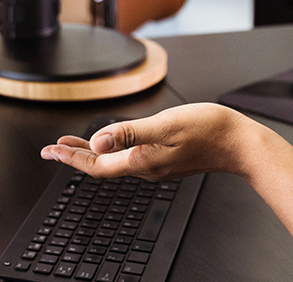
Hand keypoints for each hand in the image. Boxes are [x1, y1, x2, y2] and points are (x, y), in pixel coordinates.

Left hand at [40, 103, 259, 180]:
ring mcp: (157, 166)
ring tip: (74, 144)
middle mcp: (147, 168)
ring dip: (92, 153)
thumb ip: (129, 132)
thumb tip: (97, 141)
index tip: (51, 150)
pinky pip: (130, 158)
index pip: (97, 164)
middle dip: (75, 156)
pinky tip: (113, 143)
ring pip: (115, 162)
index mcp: (142, 161)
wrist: (241, 143)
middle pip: (102, 165)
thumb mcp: (165, 124)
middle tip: (52, 149)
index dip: (71, 157)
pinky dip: (113, 150)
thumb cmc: (209, 131)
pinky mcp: (167, 160)